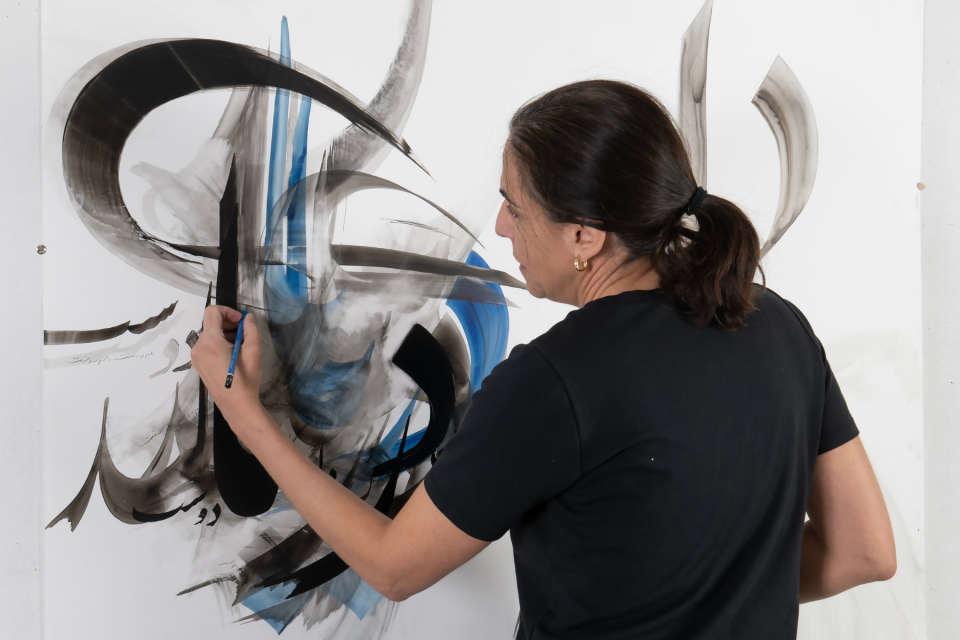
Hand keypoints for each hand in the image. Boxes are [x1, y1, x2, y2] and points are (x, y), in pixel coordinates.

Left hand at [191, 306, 263, 425]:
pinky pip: (207, 346)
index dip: (228, 311)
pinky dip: (219, 343)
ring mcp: (196, 357)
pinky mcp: (198, 364)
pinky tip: (232, 354)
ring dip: (225, 334)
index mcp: (210, 342)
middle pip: (211, 324)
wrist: (237, 405)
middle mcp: (198, 347)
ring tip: (240, 346)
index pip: (212, 312)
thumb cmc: (245, 380)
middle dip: (228, 324)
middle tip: (244, 334)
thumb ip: (251, 330)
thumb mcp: (253, 352)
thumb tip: (247, 318)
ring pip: (209, 334)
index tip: (241, 321)